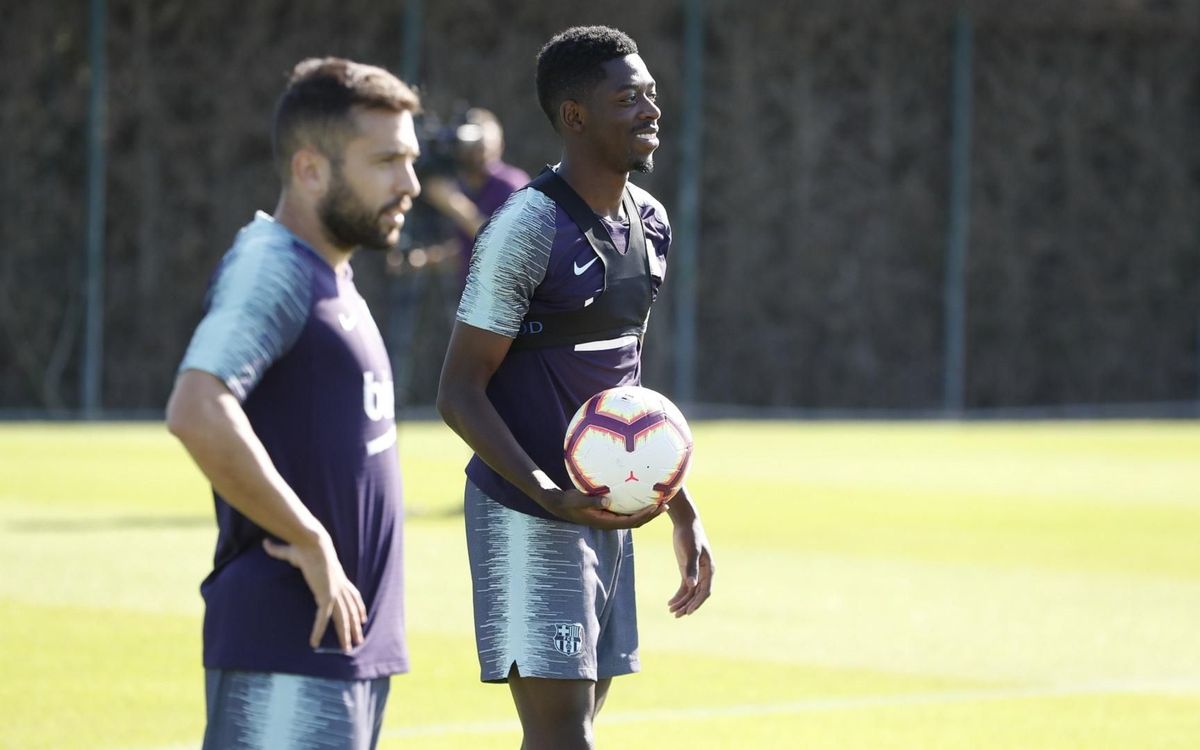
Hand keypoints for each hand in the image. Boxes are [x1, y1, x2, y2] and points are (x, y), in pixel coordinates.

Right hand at [263, 535, 367, 650]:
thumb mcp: (294, 551)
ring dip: (345, 635)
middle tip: (359, 641)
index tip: (363, 618)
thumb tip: (265, 543)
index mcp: (338, 577)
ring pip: (342, 619)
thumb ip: (279, 550)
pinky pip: (322, 619)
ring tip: (347, 649)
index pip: (353, 596)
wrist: (312, 542)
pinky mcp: (325, 596)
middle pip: (351, 610)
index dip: (359, 608)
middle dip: (355, 627)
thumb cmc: (304, 544)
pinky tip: (314, 643)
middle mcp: (339, 587)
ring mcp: (334, 593)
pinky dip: (318, 631)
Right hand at [542, 487, 666, 529]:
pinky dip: (637, 505)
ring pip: (634, 517)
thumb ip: (592, 501)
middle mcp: (611, 522)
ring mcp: (610, 518)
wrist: (560, 505)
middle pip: (637, 521)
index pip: (630, 521)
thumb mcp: (578, 500)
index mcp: (606, 522)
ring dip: (648, 511)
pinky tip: (643, 495)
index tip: (655, 506)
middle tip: (666, 505)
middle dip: (652, 514)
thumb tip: (607, 501)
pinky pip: (627, 510)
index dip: (644, 515)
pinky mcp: (608, 512)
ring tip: (661, 501)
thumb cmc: (568, 502)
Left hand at [668, 516, 713, 616]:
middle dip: (688, 605)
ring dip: (682, 602)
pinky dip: (679, 595)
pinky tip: (670, 602)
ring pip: (690, 592)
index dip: (697, 603)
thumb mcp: (690, 551)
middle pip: (697, 594)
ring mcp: (695, 572)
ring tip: (671, 611)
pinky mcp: (687, 570)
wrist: (685, 523)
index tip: (688, 612)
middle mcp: (704, 573)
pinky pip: (684, 587)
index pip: (705, 591)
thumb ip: (691, 568)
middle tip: (676, 615)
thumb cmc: (689, 535)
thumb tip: (692, 586)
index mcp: (709, 569)